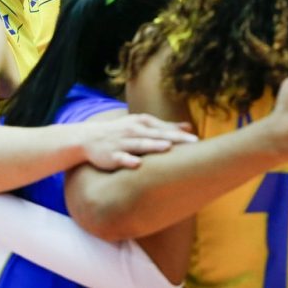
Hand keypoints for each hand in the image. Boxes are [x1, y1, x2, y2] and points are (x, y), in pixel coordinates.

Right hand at [80, 114, 197, 170]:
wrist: (90, 138)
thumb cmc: (122, 132)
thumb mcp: (142, 124)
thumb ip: (165, 127)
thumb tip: (189, 127)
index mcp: (142, 123)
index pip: (165, 128)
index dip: (181, 134)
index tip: (198, 140)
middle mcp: (134, 131)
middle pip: (157, 135)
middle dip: (175, 139)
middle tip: (193, 143)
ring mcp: (122, 143)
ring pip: (140, 144)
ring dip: (153, 145)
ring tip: (167, 147)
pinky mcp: (112, 155)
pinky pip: (121, 158)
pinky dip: (128, 160)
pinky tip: (137, 164)